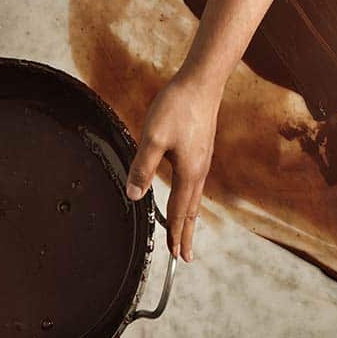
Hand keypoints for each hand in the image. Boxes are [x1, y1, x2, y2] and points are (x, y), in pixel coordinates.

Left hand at [126, 68, 220, 261]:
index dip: (176, 234)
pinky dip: (190, 196)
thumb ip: (143, 168)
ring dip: (189, 216)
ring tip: (186, 228)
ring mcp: (202, 157)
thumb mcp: (153, 138)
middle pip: (192, 209)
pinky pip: (195, 181)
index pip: (180, 211)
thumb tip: (134, 196)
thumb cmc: (178, 106)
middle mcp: (200, 169)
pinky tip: (186, 190)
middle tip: (185, 256)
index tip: (176, 256)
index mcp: (189, 172)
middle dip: (187, 233)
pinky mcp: (201, 146)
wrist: (202, 81)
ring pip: (195, 195)